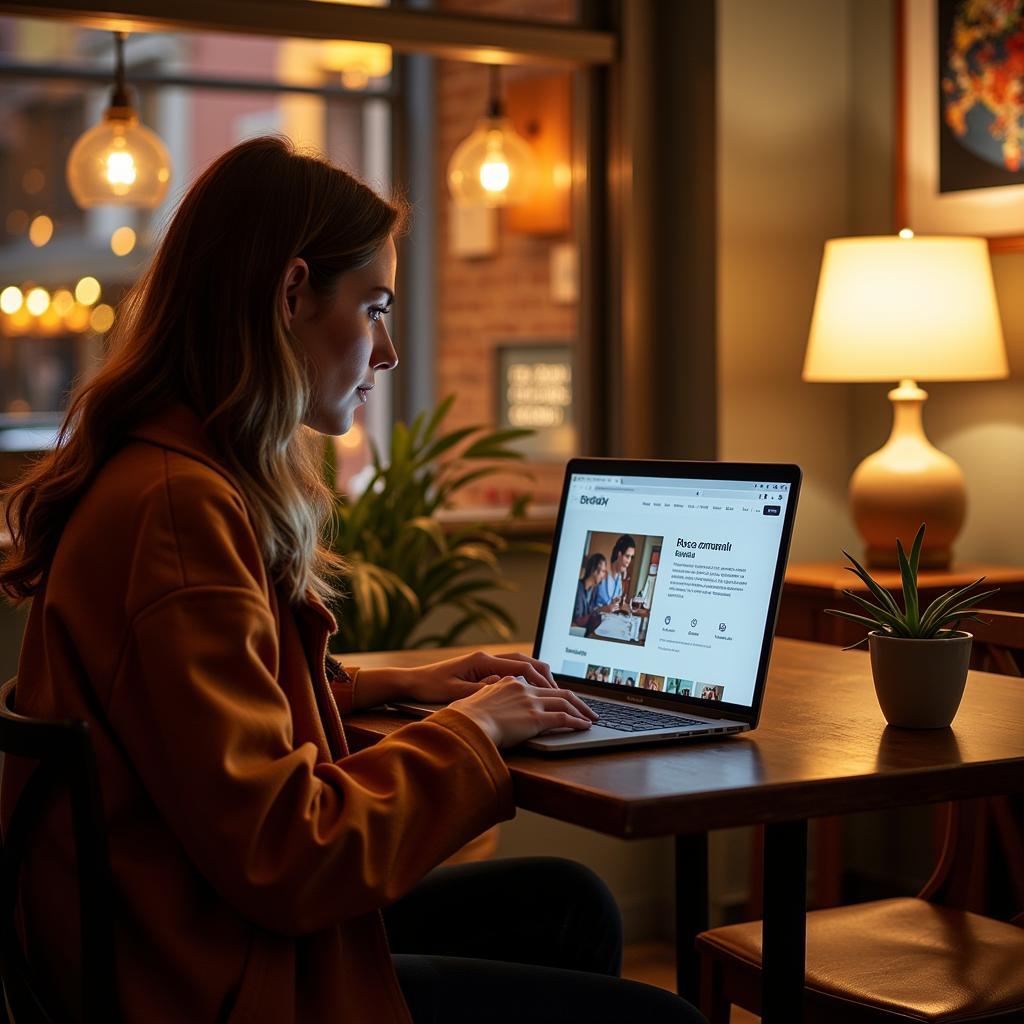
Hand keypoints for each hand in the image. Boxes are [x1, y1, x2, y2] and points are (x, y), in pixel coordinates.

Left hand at [396, 650, 559, 704]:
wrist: (412, 681)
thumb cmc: (430, 688)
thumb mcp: (455, 693)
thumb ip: (480, 690)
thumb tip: (503, 686)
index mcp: (482, 661)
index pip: (522, 668)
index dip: (541, 682)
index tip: (556, 695)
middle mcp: (487, 658)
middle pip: (527, 661)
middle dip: (547, 677)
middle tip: (562, 694)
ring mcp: (486, 662)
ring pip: (522, 663)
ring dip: (539, 676)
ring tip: (553, 692)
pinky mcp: (483, 669)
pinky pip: (513, 669)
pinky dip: (528, 677)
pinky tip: (532, 691)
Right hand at [450, 676, 597, 747]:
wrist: (465, 724)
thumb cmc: (464, 717)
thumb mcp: (474, 698)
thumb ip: (486, 692)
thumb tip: (489, 690)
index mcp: (509, 682)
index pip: (538, 685)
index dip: (553, 692)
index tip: (562, 699)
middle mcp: (523, 689)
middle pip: (558, 691)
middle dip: (576, 700)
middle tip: (587, 709)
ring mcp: (530, 702)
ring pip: (565, 701)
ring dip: (581, 710)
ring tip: (591, 718)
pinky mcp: (536, 718)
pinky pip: (564, 718)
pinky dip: (577, 721)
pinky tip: (584, 726)